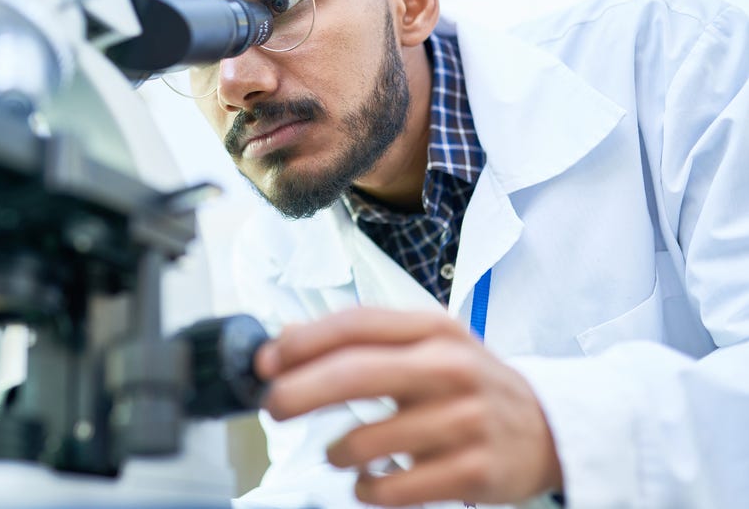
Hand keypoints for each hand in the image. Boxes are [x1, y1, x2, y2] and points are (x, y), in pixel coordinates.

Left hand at [255, 308, 562, 506]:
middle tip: (273, 407)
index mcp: (434, 329)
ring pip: (368, 440)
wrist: (547, 427)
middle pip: (355, 374)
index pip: (356, 324)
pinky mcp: (474, 470)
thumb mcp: (426, 345)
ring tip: (339, 453)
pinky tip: (369, 483)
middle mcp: (450, 367)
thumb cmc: (468, 383)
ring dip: (336, 452)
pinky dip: (366, 489)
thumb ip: (363, 340)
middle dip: (299, 392)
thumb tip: (285, 339)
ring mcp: (465, 419)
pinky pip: (394, 488)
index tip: (266, 362)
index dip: (303, 342)